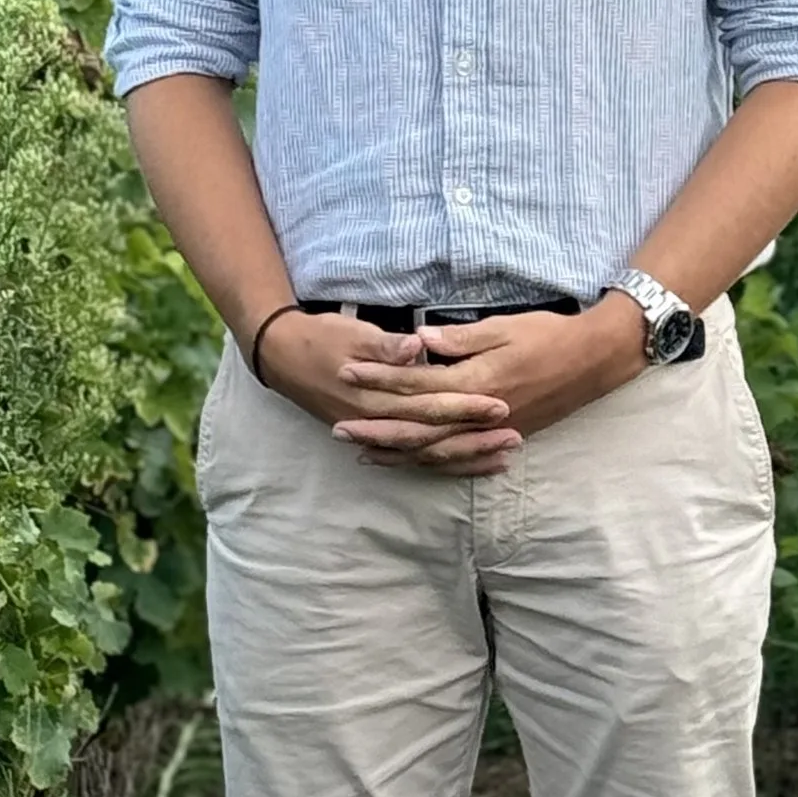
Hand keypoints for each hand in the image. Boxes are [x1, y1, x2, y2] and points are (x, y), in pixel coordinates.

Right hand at [257, 310, 520, 473]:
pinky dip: (442, 464)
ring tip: (503, 458)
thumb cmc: (322, 337)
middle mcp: (380, 420)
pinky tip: (468, 464)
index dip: (466, 405)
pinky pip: (413, 459)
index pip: (430, 404)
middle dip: (475, 439)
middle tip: (515, 437)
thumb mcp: (353, 332)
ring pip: (428, 455)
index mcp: (379, 393)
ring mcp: (377, 432)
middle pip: (436, 437)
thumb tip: (418, 346)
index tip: (500, 404)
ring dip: (466, 458)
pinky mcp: (376, 435)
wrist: (282, 355)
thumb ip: (387, 344)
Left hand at [336, 297, 647, 461]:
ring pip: (434, 450)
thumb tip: (417, 340)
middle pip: (418, 427)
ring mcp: (489, 431)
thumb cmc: (548, 335)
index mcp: (476, 382)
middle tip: (338, 428)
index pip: (416, 385)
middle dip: (376, 428)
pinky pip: (457, 457)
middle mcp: (478, 415)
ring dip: (397, 451)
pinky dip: (429, 461)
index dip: (380, 380)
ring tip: (362, 451)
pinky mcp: (500, 437)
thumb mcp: (504, 327)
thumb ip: (460, 338)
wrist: (593, 361)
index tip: (347, 372)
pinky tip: (411, 460)